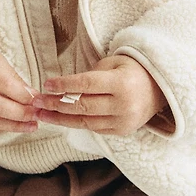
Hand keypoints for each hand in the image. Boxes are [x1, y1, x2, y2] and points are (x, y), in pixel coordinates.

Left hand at [31, 54, 168, 135]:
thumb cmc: (132, 70)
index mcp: (122, 83)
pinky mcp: (122, 131)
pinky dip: (75, 123)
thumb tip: (62, 88)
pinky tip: (60, 119)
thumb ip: (90, 76)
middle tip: (36, 103)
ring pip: (85, 121)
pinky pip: (93, 128)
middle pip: (82, 106)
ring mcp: (124, 121)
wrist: (160, 88)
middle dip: (56, 104)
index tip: (46, 85)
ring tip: (41, 114)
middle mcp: (124, 105)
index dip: (64, 85)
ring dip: (60, 118)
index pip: (87, 85)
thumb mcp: (113, 64)